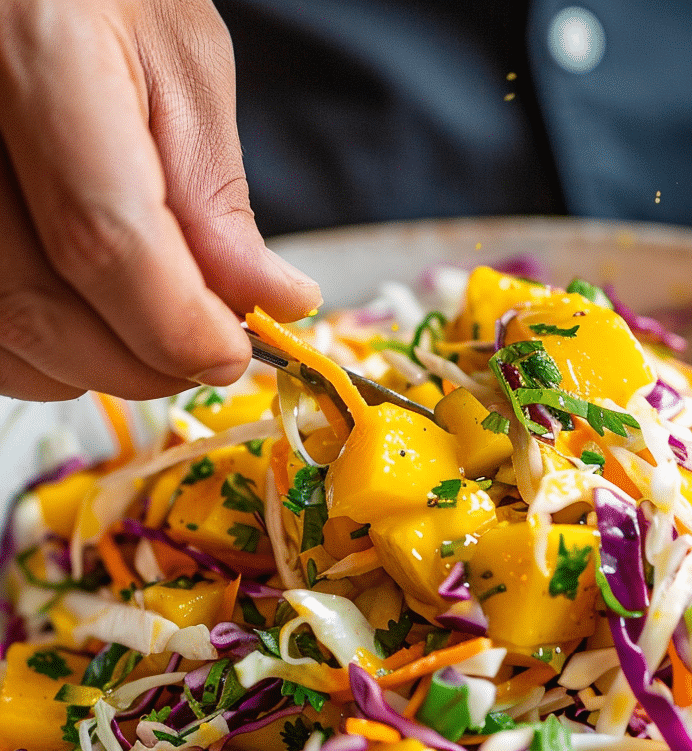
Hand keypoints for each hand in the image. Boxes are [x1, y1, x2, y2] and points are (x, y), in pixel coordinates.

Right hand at [0, 0, 320, 401]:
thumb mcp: (180, 65)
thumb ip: (216, 196)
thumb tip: (273, 303)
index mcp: (33, 54)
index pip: (102, 239)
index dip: (177, 325)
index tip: (234, 351)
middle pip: (38, 307)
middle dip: (143, 362)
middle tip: (204, 349)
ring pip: (1, 335)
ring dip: (91, 364)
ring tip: (149, 326)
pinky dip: (40, 349)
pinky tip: (86, 316)